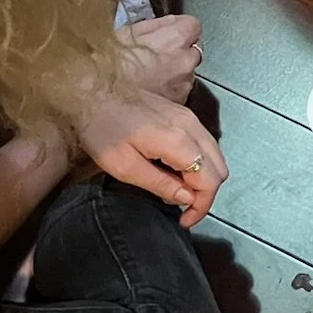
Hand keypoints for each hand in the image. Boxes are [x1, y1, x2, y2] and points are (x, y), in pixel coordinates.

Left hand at [77, 88, 227, 226]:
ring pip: (214, 155)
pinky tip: (174, 170)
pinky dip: (198, 162)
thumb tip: (187, 198)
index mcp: (178, 141)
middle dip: (205, 193)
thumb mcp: (124, 166)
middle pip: (219, 168)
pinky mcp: (183, 114)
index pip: (209, 180)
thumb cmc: (103, 130)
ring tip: (175, 190)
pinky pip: (204, 143)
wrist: (93, 92)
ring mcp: (189, 118)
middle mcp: (191, 127)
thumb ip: (160, 183)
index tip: (185, 220)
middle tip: (180, 207)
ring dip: (202, 177)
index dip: (202, 206)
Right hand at [117, 14, 202, 103]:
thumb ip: (154, 26)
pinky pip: (178, 93)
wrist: (102, 103)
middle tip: (154, 57)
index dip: (179, 28)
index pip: (192, 25)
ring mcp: (183, 86)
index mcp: (175, 39)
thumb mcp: (126, 34)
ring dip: (173, 74)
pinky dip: (167, 92)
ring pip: (185, 74)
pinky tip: (147, 93)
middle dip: (178, 52)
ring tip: (146, 78)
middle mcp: (186, 63)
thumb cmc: (109, 68)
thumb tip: (168, 24)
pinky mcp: (178, 105)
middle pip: (192, 51)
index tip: (168, 32)